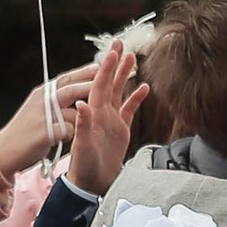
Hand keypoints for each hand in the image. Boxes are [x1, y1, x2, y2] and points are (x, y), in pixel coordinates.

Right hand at [0, 67, 93, 177]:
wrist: (5, 150)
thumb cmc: (26, 130)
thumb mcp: (39, 107)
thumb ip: (56, 98)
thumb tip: (77, 87)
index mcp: (43, 93)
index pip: (67, 78)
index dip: (85, 73)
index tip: (102, 68)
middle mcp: (42, 100)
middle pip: (71, 89)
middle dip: (91, 85)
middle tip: (110, 82)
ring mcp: (43, 116)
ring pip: (73, 111)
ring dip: (84, 116)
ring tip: (95, 119)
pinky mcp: (44, 133)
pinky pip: (68, 130)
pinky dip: (73, 133)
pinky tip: (71, 138)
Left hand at [67, 46, 148, 197]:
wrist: (90, 184)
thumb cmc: (83, 167)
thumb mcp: (82, 147)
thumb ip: (82, 126)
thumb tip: (81, 104)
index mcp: (92, 114)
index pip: (99, 85)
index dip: (105, 68)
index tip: (111, 51)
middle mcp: (101, 112)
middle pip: (109, 82)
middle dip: (114, 63)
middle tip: (120, 42)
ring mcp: (111, 120)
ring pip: (119, 92)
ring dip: (125, 75)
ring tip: (131, 57)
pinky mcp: (120, 130)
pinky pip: (129, 109)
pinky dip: (136, 98)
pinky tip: (144, 87)